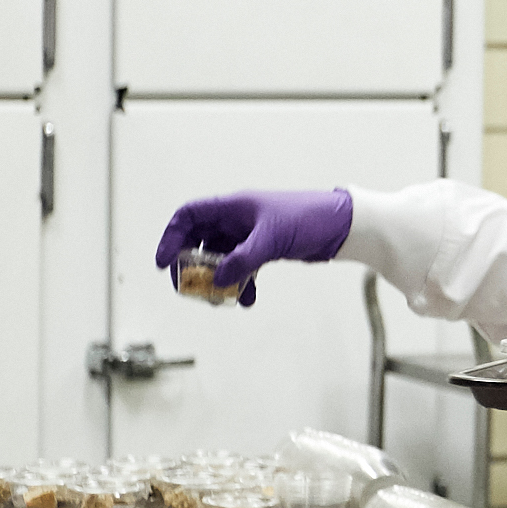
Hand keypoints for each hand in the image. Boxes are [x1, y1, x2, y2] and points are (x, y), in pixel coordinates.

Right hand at [153, 188, 352, 307]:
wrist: (342, 226)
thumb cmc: (309, 218)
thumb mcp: (271, 238)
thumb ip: (243, 259)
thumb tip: (218, 280)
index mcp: (233, 207)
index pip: (189, 216)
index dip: (171, 238)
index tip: (164, 263)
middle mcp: (237, 219)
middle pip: (199, 241)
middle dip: (191, 266)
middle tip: (189, 288)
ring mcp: (249, 235)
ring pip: (220, 259)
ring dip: (216, 280)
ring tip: (218, 300)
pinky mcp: (263, 249)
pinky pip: (241, 268)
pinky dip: (240, 283)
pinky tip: (246, 299)